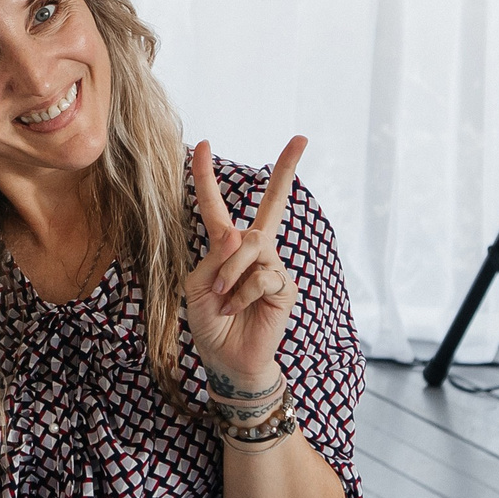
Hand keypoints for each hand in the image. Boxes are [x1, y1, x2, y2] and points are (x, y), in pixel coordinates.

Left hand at [183, 137, 307, 386]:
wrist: (226, 359)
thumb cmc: (209, 322)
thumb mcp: (197, 286)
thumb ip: (215, 257)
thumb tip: (240, 235)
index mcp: (225, 247)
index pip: (216, 207)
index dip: (205, 176)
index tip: (201, 144)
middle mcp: (253, 251)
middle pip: (272, 205)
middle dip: (286, 170)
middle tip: (301, 139)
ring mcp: (272, 266)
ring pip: (253, 244)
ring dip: (230, 270)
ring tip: (222, 295)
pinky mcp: (284, 287)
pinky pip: (261, 276)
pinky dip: (242, 292)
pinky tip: (236, 308)